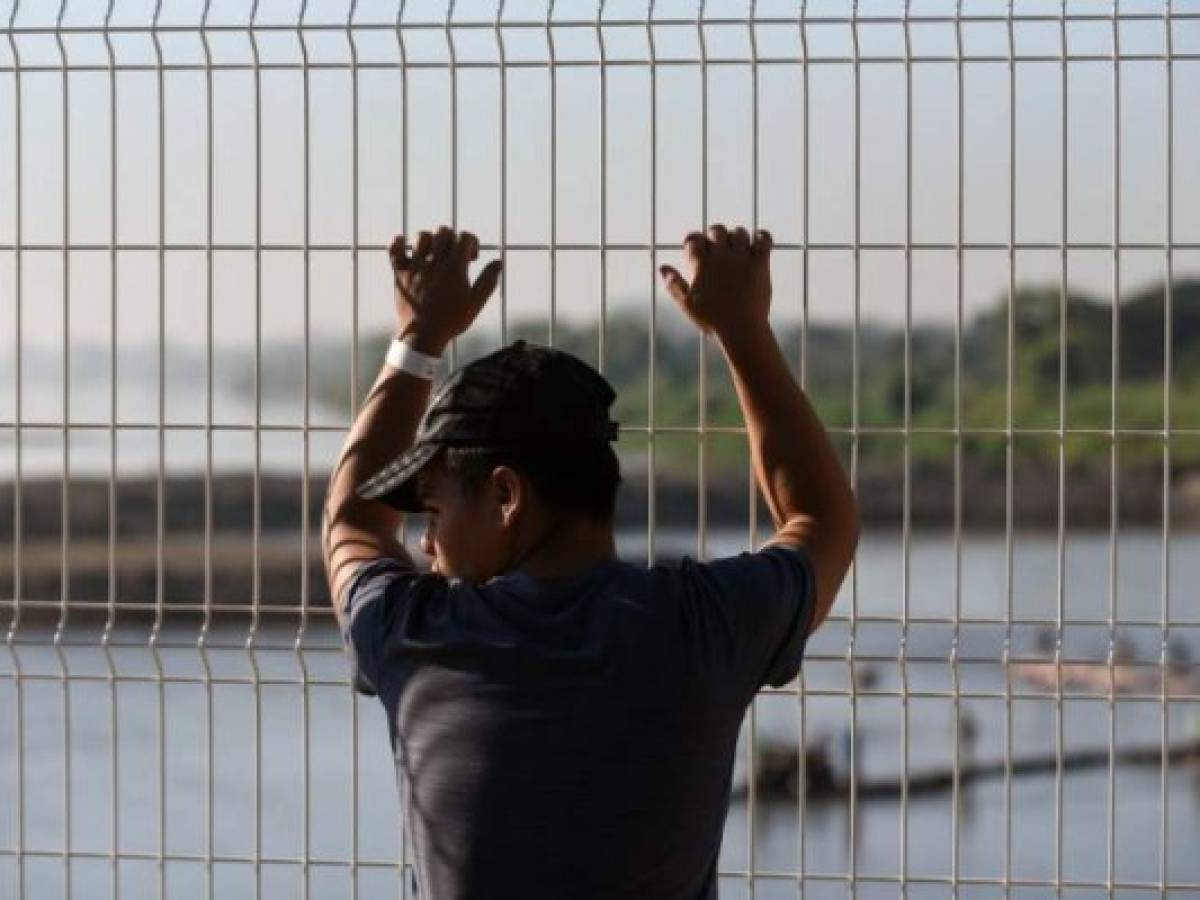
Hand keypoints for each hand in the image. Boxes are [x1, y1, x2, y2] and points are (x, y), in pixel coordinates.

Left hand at [389, 226, 503, 353]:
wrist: (423, 336)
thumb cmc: (451, 321)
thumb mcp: (475, 303)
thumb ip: (488, 281)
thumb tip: (498, 262)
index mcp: (455, 268)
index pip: (465, 237)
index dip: (472, 242)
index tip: (472, 257)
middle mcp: (434, 263)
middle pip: (443, 231)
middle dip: (452, 238)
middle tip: (454, 254)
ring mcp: (415, 266)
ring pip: (421, 236)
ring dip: (430, 240)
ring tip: (434, 252)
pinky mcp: (400, 273)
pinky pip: (394, 249)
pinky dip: (399, 243)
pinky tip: (406, 247)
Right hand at [658, 224, 772, 339]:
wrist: (742, 330)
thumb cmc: (712, 320)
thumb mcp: (687, 304)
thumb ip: (674, 284)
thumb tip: (662, 267)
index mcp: (702, 265)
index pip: (694, 238)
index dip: (693, 242)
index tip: (696, 252)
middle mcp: (721, 257)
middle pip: (717, 230)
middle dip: (714, 236)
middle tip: (716, 249)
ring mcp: (742, 259)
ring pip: (739, 232)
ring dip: (736, 236)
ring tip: (735, 249)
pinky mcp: (760, 264)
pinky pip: (763, 239)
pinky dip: (761, 237)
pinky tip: (756, 245)